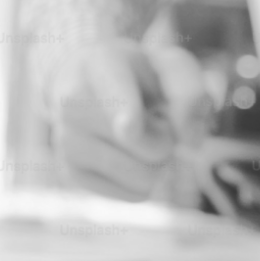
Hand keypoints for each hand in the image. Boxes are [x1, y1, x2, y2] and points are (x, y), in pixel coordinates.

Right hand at [48, 39, 212, 200]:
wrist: (85, 81)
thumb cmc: (137, 74)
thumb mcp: (168, 65)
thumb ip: (189, 91)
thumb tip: (191, 141)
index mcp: (99, 65)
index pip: (116, 97)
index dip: (127, 114)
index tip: (129, 129)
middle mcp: (72, 104)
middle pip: (151, 148)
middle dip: (166, 136)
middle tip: (150, 116)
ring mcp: (67, 141)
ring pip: (145, 177)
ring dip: (156, 161)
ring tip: (138, 134)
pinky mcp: (74, 173)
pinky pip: (135, 195)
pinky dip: (143, 179)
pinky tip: (126, 153)